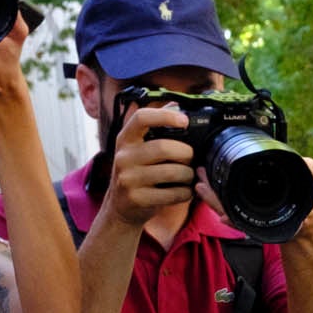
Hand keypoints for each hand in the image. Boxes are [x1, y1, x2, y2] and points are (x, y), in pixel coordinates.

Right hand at [103, 101, 195, 228]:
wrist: (120, 208)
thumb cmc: (136, 173)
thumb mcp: (138, 148)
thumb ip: (156, 127)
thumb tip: (176, 104)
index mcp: (125, 139)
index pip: (142, 117)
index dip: (165, 116)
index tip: (184, 121)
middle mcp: (123, 157)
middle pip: (164, 147)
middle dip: (186, 153)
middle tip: (191, 158)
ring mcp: (128, 179)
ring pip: (172, 172)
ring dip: (188, 175)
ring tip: (189, 176)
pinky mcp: (137, 199)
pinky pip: (172, 194)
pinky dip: (185, 192)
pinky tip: (185, 191)